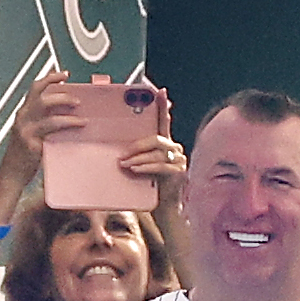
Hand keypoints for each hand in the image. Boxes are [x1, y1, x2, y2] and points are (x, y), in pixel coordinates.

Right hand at [0, 71, 82, 183]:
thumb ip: (44, 123)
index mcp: (23, 114)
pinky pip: (52, 129)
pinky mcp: (32, 142)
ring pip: (47, 111)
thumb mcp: (32, 134)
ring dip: (66, 109)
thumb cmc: (24, 157)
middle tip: (77, 99)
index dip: (50, 79)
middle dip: (61, 93)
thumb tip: (67, 113)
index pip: (35, 89)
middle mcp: (23, 118)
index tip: (64, 75)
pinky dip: (67, 125)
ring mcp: (26, 130)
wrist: (11, 176)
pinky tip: (78, 126)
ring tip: (80, 113)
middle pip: (41, 96)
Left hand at [118, 89, 186, 204]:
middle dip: (137, 146)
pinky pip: (161, 166)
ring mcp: (180, 160)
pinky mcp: (180, 173)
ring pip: (157, 153)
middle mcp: (176, 149)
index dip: (163, 106)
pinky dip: (146, 167)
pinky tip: (135, 170)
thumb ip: (137, 155)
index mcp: (166, 144)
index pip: (164, 121)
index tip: (160, 92)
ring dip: (138, 158)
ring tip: (124, 164)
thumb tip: (119, 151)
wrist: (164, 208)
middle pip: (156, 139)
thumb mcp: (142, 166)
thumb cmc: (151, 186)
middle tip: (122, 154)